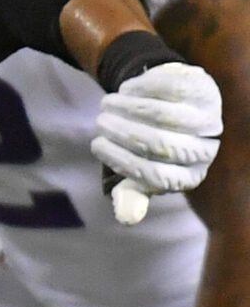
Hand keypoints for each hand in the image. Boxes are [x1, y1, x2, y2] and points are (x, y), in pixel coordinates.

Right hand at [92, 61, 221, 223]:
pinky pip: (169, 88)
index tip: (96, 144)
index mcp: (189, 177)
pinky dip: (141, 88)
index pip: (155, 176)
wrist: (174, 107)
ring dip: (128, 108)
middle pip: (161, 144)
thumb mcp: (139, 170)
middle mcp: (205, 150)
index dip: (121, 160)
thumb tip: (126, 218)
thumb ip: (131, 193)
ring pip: (165, 115)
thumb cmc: (151, 144)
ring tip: (106, 103)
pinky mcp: (204, 90)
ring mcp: (209, 118)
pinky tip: (125, 89)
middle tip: (99, 122)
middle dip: (123, 132)